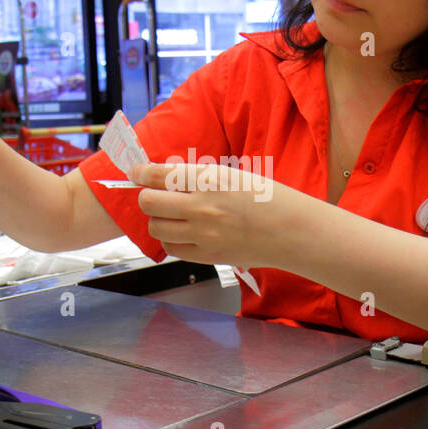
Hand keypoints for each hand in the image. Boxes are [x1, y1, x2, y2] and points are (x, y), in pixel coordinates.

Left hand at [130, 162, 294, 268]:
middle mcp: (201, 208)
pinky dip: (170, 240)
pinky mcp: (208, 256)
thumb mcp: (233, 175)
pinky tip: (181, 233)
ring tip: (170, 216)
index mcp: (209, 181)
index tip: (136, 173)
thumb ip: (199, 178)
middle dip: (146, 197)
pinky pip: (173, 249)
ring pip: (156, 227)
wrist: (292, 231)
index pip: (159, 175)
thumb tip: (168, 179)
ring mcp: (203, 235)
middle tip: (153, 195)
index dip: (141, 172)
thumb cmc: (269, 199)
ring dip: (157, 219)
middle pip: (149, 202)